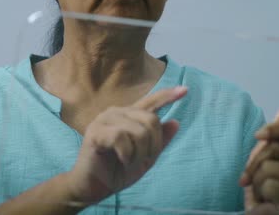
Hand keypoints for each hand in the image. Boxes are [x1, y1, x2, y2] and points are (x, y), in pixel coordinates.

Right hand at [65, 86, 187, 204]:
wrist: (92, 188)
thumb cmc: (116, 171)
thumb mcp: (145, 158)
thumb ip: (159, 141)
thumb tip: (175, 122)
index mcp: (128, 116)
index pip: (151, 101)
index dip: (168, 96)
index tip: (185, 90)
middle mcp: (116, 112)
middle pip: (151, 120)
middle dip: (153, 146)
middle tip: (141, 160)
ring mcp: (104, 120)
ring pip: (139, 131)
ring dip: (139, 154)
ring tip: (128, 162)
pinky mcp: (95, 131)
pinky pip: (123, 138)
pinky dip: (127, 155)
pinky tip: (120, 160)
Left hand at [241, 109, 278, 214]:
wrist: (265, 210)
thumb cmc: (266, 180)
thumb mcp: (267, 153)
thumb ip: (275, 133)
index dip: (277, 127)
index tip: (258, 135)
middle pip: (274, 148)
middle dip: (254, 162)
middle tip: (252, 175)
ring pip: (269, 168)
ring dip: (257, 179)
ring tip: (264, 187)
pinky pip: (270, 186)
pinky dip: (262, 192)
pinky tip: (269, 198)